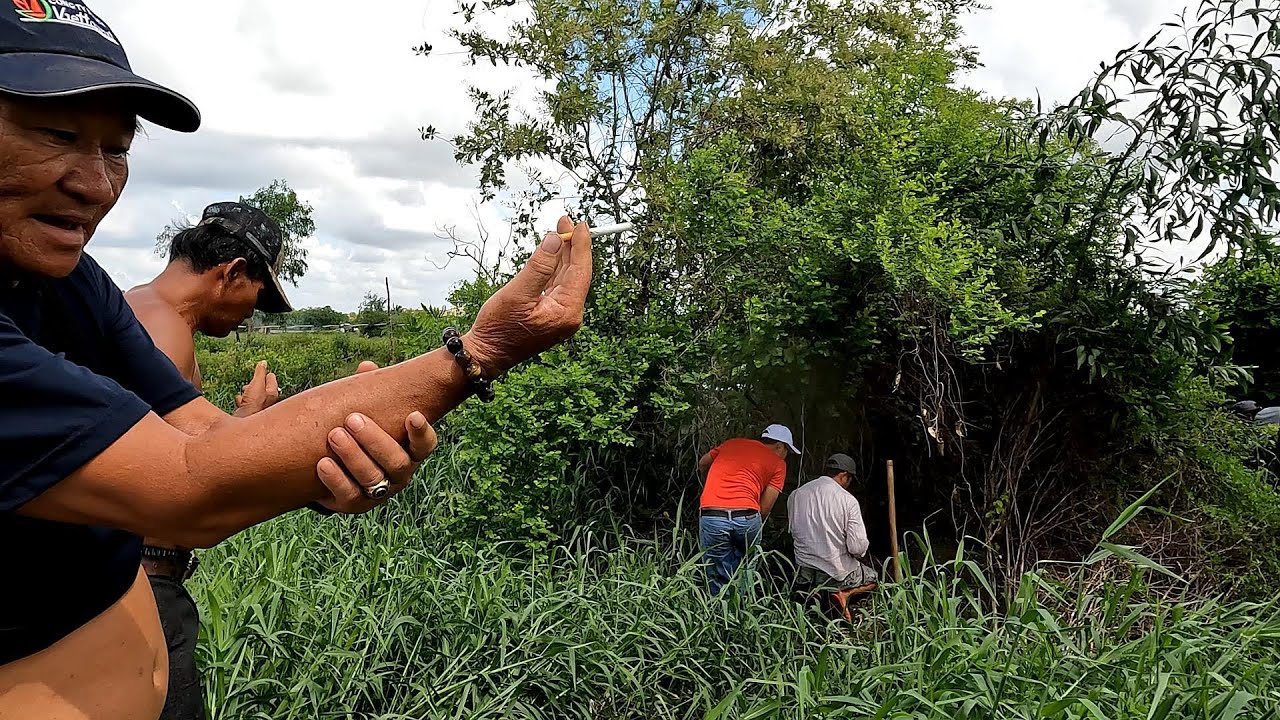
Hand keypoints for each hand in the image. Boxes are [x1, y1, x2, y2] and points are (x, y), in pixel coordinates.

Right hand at [233, 360, 279, 416]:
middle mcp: (269, 401)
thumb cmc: (253, 405)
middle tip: (248, 386)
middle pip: (261, 386)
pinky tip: (239, 401)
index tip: (257, 373)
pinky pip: (246, 403)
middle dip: (253, 384)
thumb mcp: (256, 385)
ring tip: (243, 393)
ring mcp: (260, 408)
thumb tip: (263, 362)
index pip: (270, 377)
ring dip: (247, 392)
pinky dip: (242, 401)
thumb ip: (260, 373)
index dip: (263, 374)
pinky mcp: (250, 413)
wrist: (244, 424)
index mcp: (273, 393)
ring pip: (253, 395)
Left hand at [312, 361, 437, 513]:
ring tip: (333, 435)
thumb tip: (367, 367)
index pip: (426, 445)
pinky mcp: (355, 505)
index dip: (422, 433)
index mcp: (408, 450)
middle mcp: (399, 473)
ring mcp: (379, 492)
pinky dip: (335, 480)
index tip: (412, 415)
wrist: (330, 467)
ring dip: (353, 457)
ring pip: (373, 479)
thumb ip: (367, 391)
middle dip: (375, 440)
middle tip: (352, 419)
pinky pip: (348, 496)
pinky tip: (322, 463)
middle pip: (397, 462)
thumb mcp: (363, 410)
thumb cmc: (355, 432)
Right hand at [464, 215, 592, 374]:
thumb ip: (538, 266)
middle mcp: (569, 315)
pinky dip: (554, 269)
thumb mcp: (518, 293)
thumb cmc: (498, 328)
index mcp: (566, 312)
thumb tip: (555, 240)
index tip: (580, 225)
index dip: (581, 246)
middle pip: (576, 273)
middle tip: (565, 222)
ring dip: (563, 255)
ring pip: (566, 278)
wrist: (486, 354)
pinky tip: (551, 254)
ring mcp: (560, 316)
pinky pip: (557, 286)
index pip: (581, 271)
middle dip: (571, 247)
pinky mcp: (551, 315)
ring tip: (559, 232)